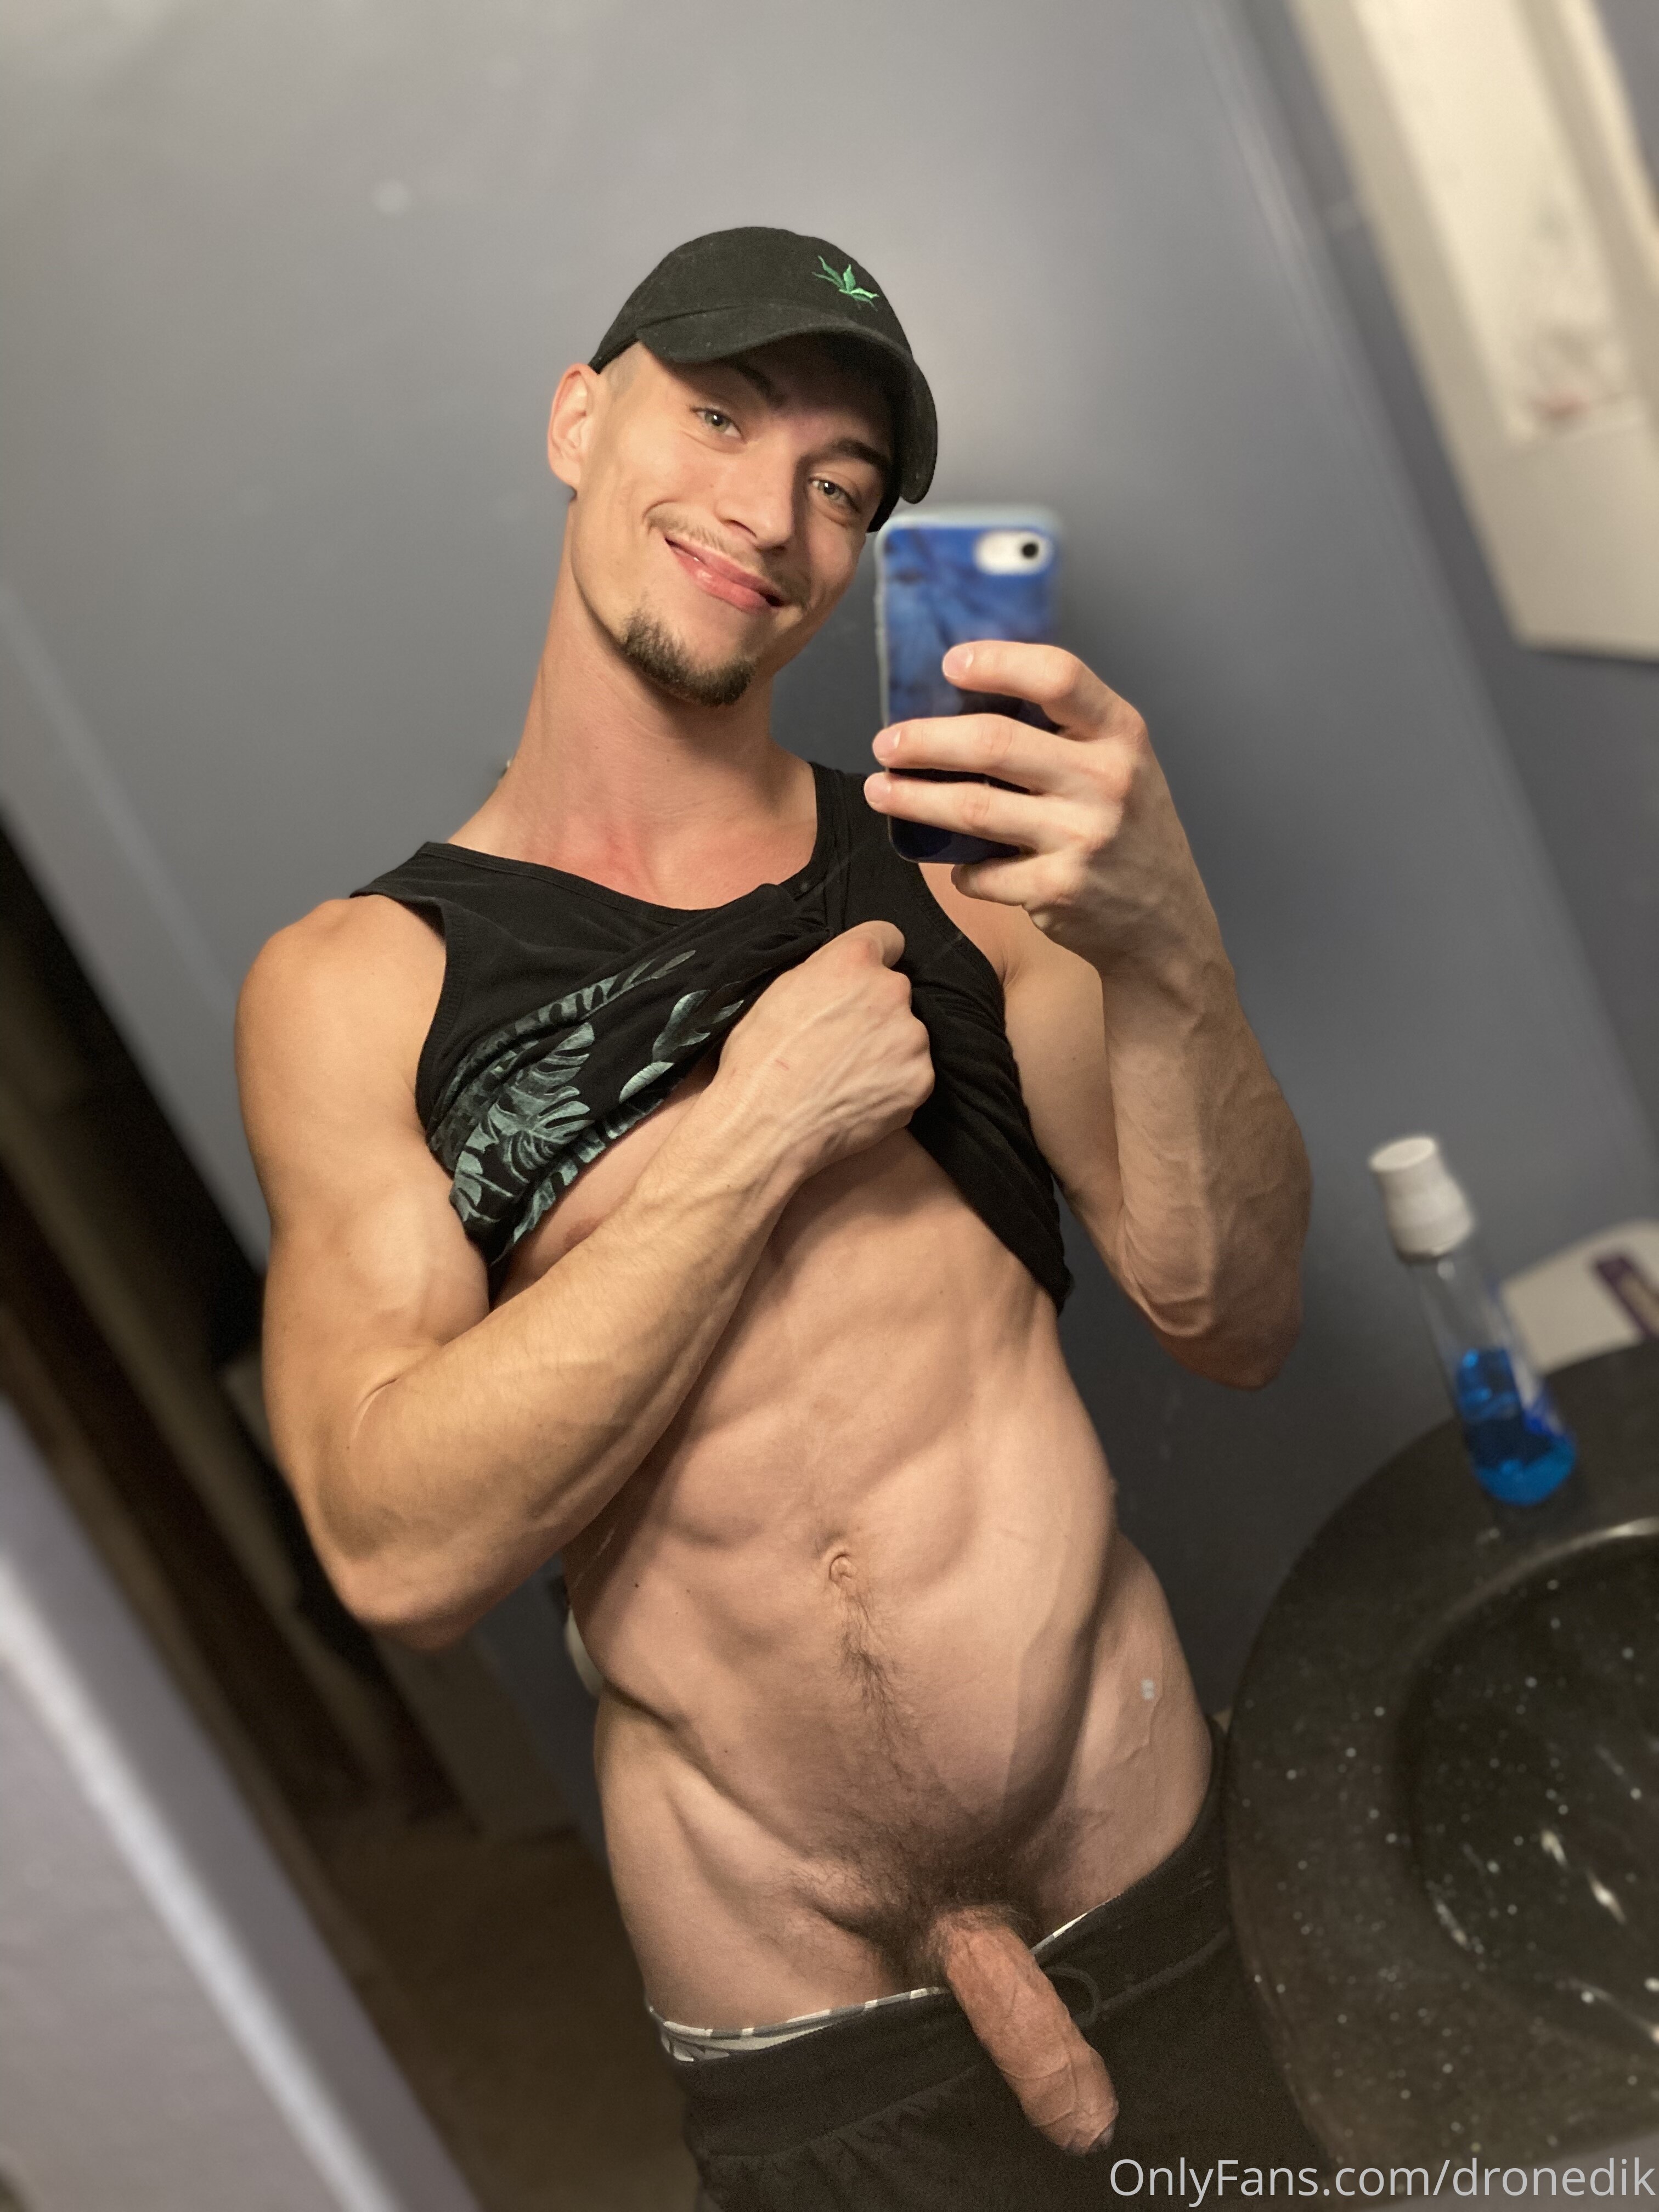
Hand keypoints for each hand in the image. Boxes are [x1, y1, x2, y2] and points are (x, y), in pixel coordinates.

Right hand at [713, 921, 934, 1180]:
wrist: (766, 1126)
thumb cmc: (758, 1060)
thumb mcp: (778, 993)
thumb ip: (823, 975)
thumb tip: (840, 979)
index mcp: (853, 960)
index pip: (888, 937)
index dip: (873, 958)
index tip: (862, 980)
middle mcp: (891, 991)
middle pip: (894, 992)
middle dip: (875, 1011)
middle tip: (840, 1041)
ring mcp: (911, 1038)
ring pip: (906, 1036)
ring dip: (886, 1050)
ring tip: (845, 1077)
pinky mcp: (921, 1080)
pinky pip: (911, 1075)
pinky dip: (892, 1086)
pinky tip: (857, 1098)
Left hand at [863, 642, 1218, 974]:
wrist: (1164, 921)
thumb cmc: (1128, 829)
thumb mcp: (1120, 764)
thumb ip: (1065, 732)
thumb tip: (968, 702)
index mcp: (1120, 734)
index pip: (1058, 677)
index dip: (998, 662)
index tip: (950, 664)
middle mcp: (1105, 780)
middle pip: (996, 743)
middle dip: (926, 741)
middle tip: (887, 743)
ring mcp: (1082, 837)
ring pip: (974, 807)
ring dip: (915, 798)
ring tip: (880, 790)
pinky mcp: (1058, 890)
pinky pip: (982, 873)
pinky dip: (958, 869)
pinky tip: (952, 862)